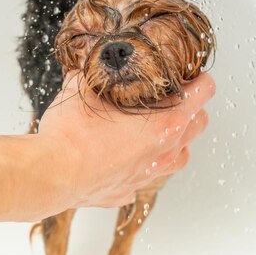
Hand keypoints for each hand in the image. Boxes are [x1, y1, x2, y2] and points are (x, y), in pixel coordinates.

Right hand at [38, 70, 214, 207]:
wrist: (52, 173)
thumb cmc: (72, 135)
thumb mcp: (85, 86)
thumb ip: (95, 71)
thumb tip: (93, 63)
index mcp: (164, 123)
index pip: (204, 92)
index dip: (197, 78)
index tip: (187, 74)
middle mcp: (164, 152)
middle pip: (198, 124)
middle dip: (190, 107)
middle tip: (169, 96)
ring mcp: (148, 175)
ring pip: (178, 155)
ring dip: (172, 139)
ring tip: (150, 127)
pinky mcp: (127, 190)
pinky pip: (144, 175)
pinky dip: (140, 164)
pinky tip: (122, 155)